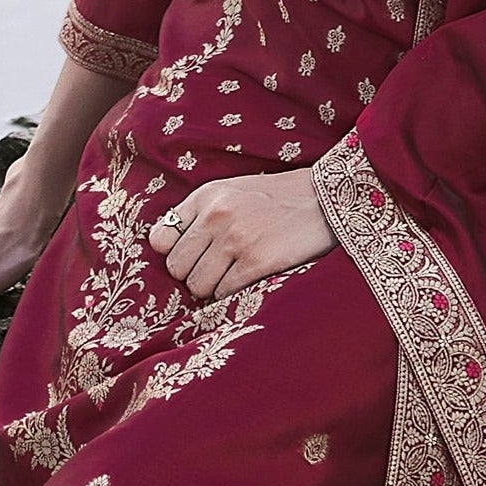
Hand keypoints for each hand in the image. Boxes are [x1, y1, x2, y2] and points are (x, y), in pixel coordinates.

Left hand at [146, 168, 335, 303]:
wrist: (325, 200)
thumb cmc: (276, 199)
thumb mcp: (231, 191)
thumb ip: (199, 214)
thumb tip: (163, 247)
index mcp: (205, 196)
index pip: (160, 239)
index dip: (174, 254)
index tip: (192, 258)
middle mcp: (215, 216)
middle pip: (177, 268)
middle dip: (194, 275)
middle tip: (216, 272)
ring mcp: (235, 239)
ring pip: (198, 286)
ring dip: (212, 289)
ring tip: (232, 277)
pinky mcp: (256, 262)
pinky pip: (224, 293)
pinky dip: (232, 294)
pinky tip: (248, 281)